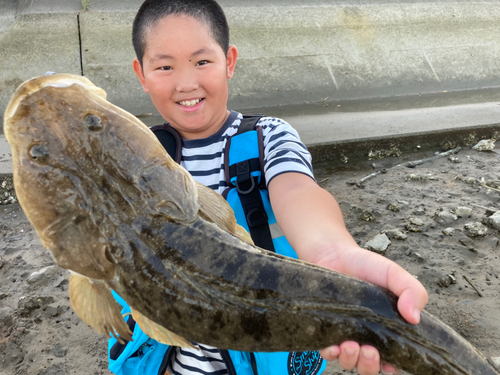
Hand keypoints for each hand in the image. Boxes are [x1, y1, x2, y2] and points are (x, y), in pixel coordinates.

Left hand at [315, 244, 427, 374]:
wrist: (334, 254)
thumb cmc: (366, 266)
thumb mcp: (395, 275)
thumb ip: (412, 291)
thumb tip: (416, 318)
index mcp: (386, 329)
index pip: (392, 359)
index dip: (392, 365)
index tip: (390, 362)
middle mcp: (366, 336)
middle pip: (369, 367)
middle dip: (370, 365)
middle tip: (369, 351)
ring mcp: (344, 334)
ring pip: (348, 362)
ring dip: (351, 360)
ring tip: (351, 346)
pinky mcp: (325, 329)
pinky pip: (326, 351)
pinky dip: (330, 353)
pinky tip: (333, 345)